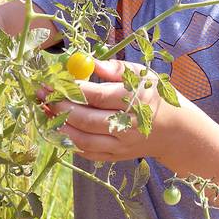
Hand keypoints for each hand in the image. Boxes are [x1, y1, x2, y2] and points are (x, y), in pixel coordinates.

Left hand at [46, 58, 182, 162]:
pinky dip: (71, 142)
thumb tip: (87, 61)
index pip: (96, 96)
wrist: (176, 130)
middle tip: (41, 95)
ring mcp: (122, 145)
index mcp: (134, 100)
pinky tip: (59, 127)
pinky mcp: (117, 157)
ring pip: (84, 140)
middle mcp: (127, 125)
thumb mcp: (142, 74)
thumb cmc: (154, 95)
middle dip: (59, 107)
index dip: (70, 89)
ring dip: (60, 126)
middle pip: (86, 119)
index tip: (51, 80)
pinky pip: (88, 153)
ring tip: (46, 110)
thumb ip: (114, 68)